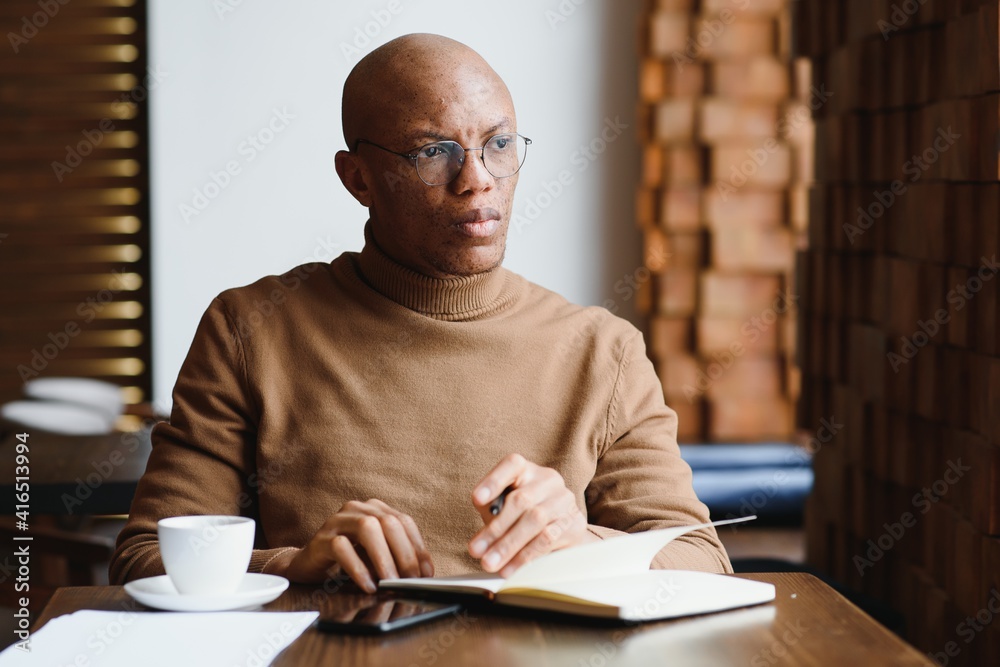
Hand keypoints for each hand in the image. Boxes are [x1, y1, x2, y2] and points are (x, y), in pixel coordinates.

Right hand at [263, 499, 433, 592]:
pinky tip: (368, 585)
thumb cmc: (347, 560)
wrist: (307, 565)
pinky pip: (342, 548)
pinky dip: (358, 568)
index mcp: (375, 508)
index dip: (418, 547)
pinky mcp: (321, 538)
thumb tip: (424, 573)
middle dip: (404, 553)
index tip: (427, 573)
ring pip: (367, 528)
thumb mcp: (376, 557)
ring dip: (383, 558)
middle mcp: (357, 508)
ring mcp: (338, 520)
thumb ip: (397, 557)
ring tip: (390, 582)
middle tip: (410, 580)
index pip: (404, 522)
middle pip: (388, 522)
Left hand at [468, 453, 596, 576]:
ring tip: (490, 563)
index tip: (477, 499)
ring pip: (535, 521)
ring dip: (509, 546)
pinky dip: (525, 556)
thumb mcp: (501, 508)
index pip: (512, 464)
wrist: (559, 530)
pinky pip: (547, 539)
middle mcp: (548, 479)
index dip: (493, 481)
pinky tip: (510, 568)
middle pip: (521, 500)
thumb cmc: (520, 516)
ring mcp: (564, 500)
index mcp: (527, 469)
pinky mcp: (573, 523)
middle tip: (475, 551)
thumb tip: (482, 539)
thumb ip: (491, 512)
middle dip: (495, 529)